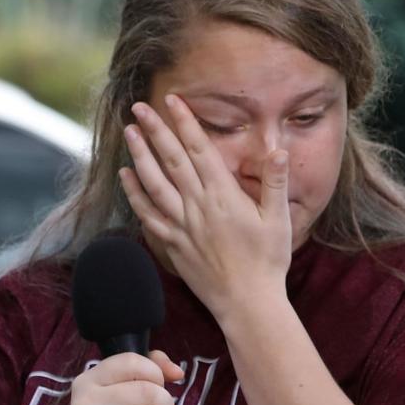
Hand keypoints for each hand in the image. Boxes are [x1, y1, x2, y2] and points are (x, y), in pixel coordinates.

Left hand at [118, 96, 291, 318]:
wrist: (247, 303)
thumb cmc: (268, 261)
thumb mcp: (279, 219)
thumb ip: (275, 182)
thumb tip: (278, 149)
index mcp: (224, 196)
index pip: (199, 150)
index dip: (185, 123)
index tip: (173, 101)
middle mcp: (198, 206)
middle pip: (171, 160)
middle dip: (155, 130)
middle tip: (139, 107)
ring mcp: (181, 225)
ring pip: (154, 183)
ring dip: (140, 155)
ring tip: (129, 132)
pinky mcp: (173, 244)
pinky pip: (147, 213)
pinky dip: (134, 193)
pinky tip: (126, 176)